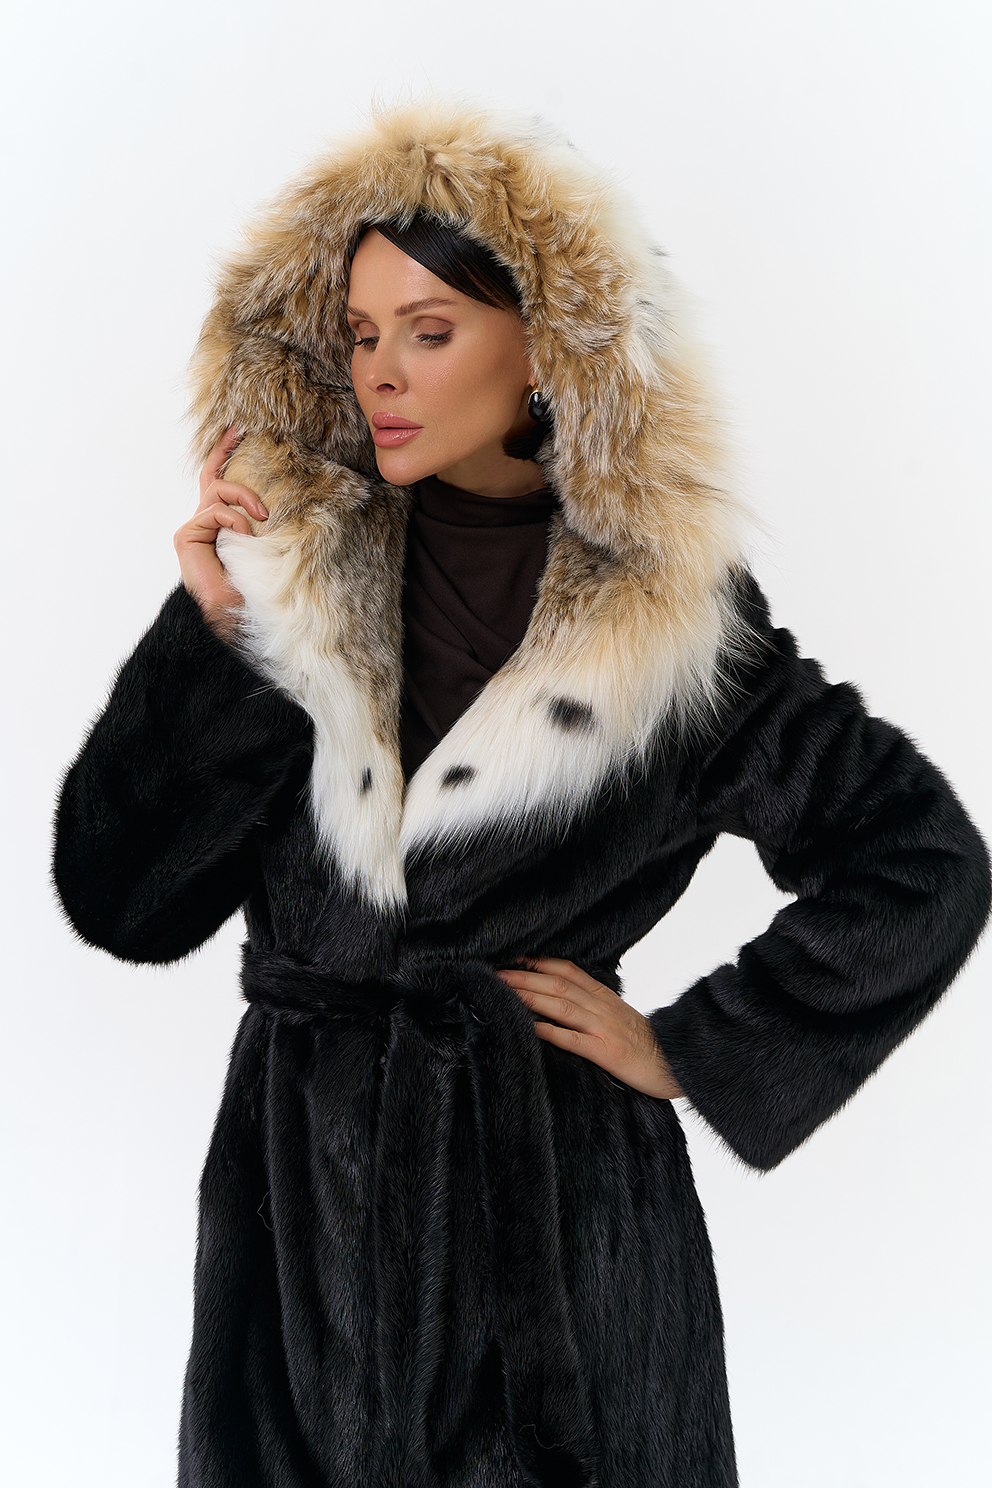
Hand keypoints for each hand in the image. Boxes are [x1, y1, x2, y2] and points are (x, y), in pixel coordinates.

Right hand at [174, 427, 268, 641]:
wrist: (232, 615)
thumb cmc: (251, 588)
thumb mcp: (263, 547)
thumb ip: (260, 523)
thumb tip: (276, 502)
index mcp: (222, 525)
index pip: (222, 483)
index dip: (227, 455)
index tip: (241, 432)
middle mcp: (204, 523)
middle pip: (211, 475)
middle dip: (224, 449)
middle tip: (241, 429)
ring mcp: (194, 528)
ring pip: (218, 491)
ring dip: (245, 498)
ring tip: (262, 518)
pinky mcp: (187, 535)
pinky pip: (215, 512)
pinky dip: (235, 519)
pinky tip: (245, 534)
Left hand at [495, 957, 684, 1099]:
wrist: (676, 1064)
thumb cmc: (646, 1044)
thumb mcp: (620, 1016)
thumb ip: (594, 1005)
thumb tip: (563, 998)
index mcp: (604, 997)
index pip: (567, 970)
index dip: (538, 962)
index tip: (512, 957)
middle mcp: (602, 1007)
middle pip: (558, 984)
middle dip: (524, 976)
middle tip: (495, 971)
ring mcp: (603, 1028)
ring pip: (561, 1006)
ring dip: (530, 996)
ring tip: (504, 991)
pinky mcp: (606, 1052)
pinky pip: (573, 1040)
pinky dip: (550, 1031)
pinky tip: (531, 1027)